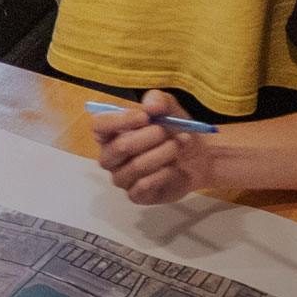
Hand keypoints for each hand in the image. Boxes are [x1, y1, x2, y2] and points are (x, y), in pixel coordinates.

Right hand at [94, 90, 218, 204]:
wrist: (197, 158)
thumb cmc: (174, 130)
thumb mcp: (170, 109)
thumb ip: (159, 100)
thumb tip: (150, 107)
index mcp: (110, 133)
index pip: (99, 125)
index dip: (119, 120)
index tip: (145, 117)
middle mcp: (110, 156)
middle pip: (120, 147)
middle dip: (151, 137)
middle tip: (170, 132)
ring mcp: (121, 177)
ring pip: (136, 166)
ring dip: (163, 153)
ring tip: (178, 146)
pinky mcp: (135, 195)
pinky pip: (144, 185)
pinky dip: (164, 173)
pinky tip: (174, 167)